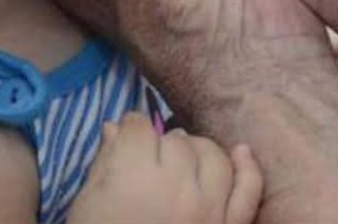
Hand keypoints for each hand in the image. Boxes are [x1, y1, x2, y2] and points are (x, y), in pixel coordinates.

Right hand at [67, 114, 262, 223]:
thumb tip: (113, 128)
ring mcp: (210, 208)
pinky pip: (249, 191)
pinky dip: (248, 168)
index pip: (138, 128)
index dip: (130, 130)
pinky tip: (241, 152)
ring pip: (213, 157)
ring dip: (197, 151)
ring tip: (182, 160)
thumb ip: (103, 164)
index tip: (125, 138)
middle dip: (159, 144)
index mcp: (135, 178)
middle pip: (176, 141)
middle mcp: (178, 187)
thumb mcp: (87, 206)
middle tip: (147, 160)